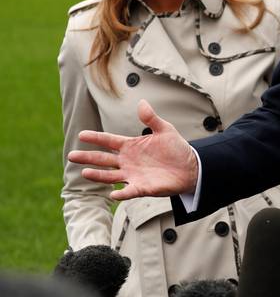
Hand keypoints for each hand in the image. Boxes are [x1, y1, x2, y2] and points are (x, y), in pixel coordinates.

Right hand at [68, 99, 198, 200]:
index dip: (96, 138)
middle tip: (71, 155)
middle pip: (103, 159)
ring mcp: (132, 175)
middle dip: (88, 157)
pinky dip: (121, 193)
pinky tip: (112, 194)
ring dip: (98, 175)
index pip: (109, 141)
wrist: (190, 167)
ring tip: (84, 172)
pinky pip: (128, 192)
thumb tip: (141, 102)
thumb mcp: (165, 130)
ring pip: (110, 176)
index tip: (81, 134)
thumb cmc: (176, 148)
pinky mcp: (142, 188)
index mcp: (131, 146)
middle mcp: (127, 161)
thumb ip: (151, 118)